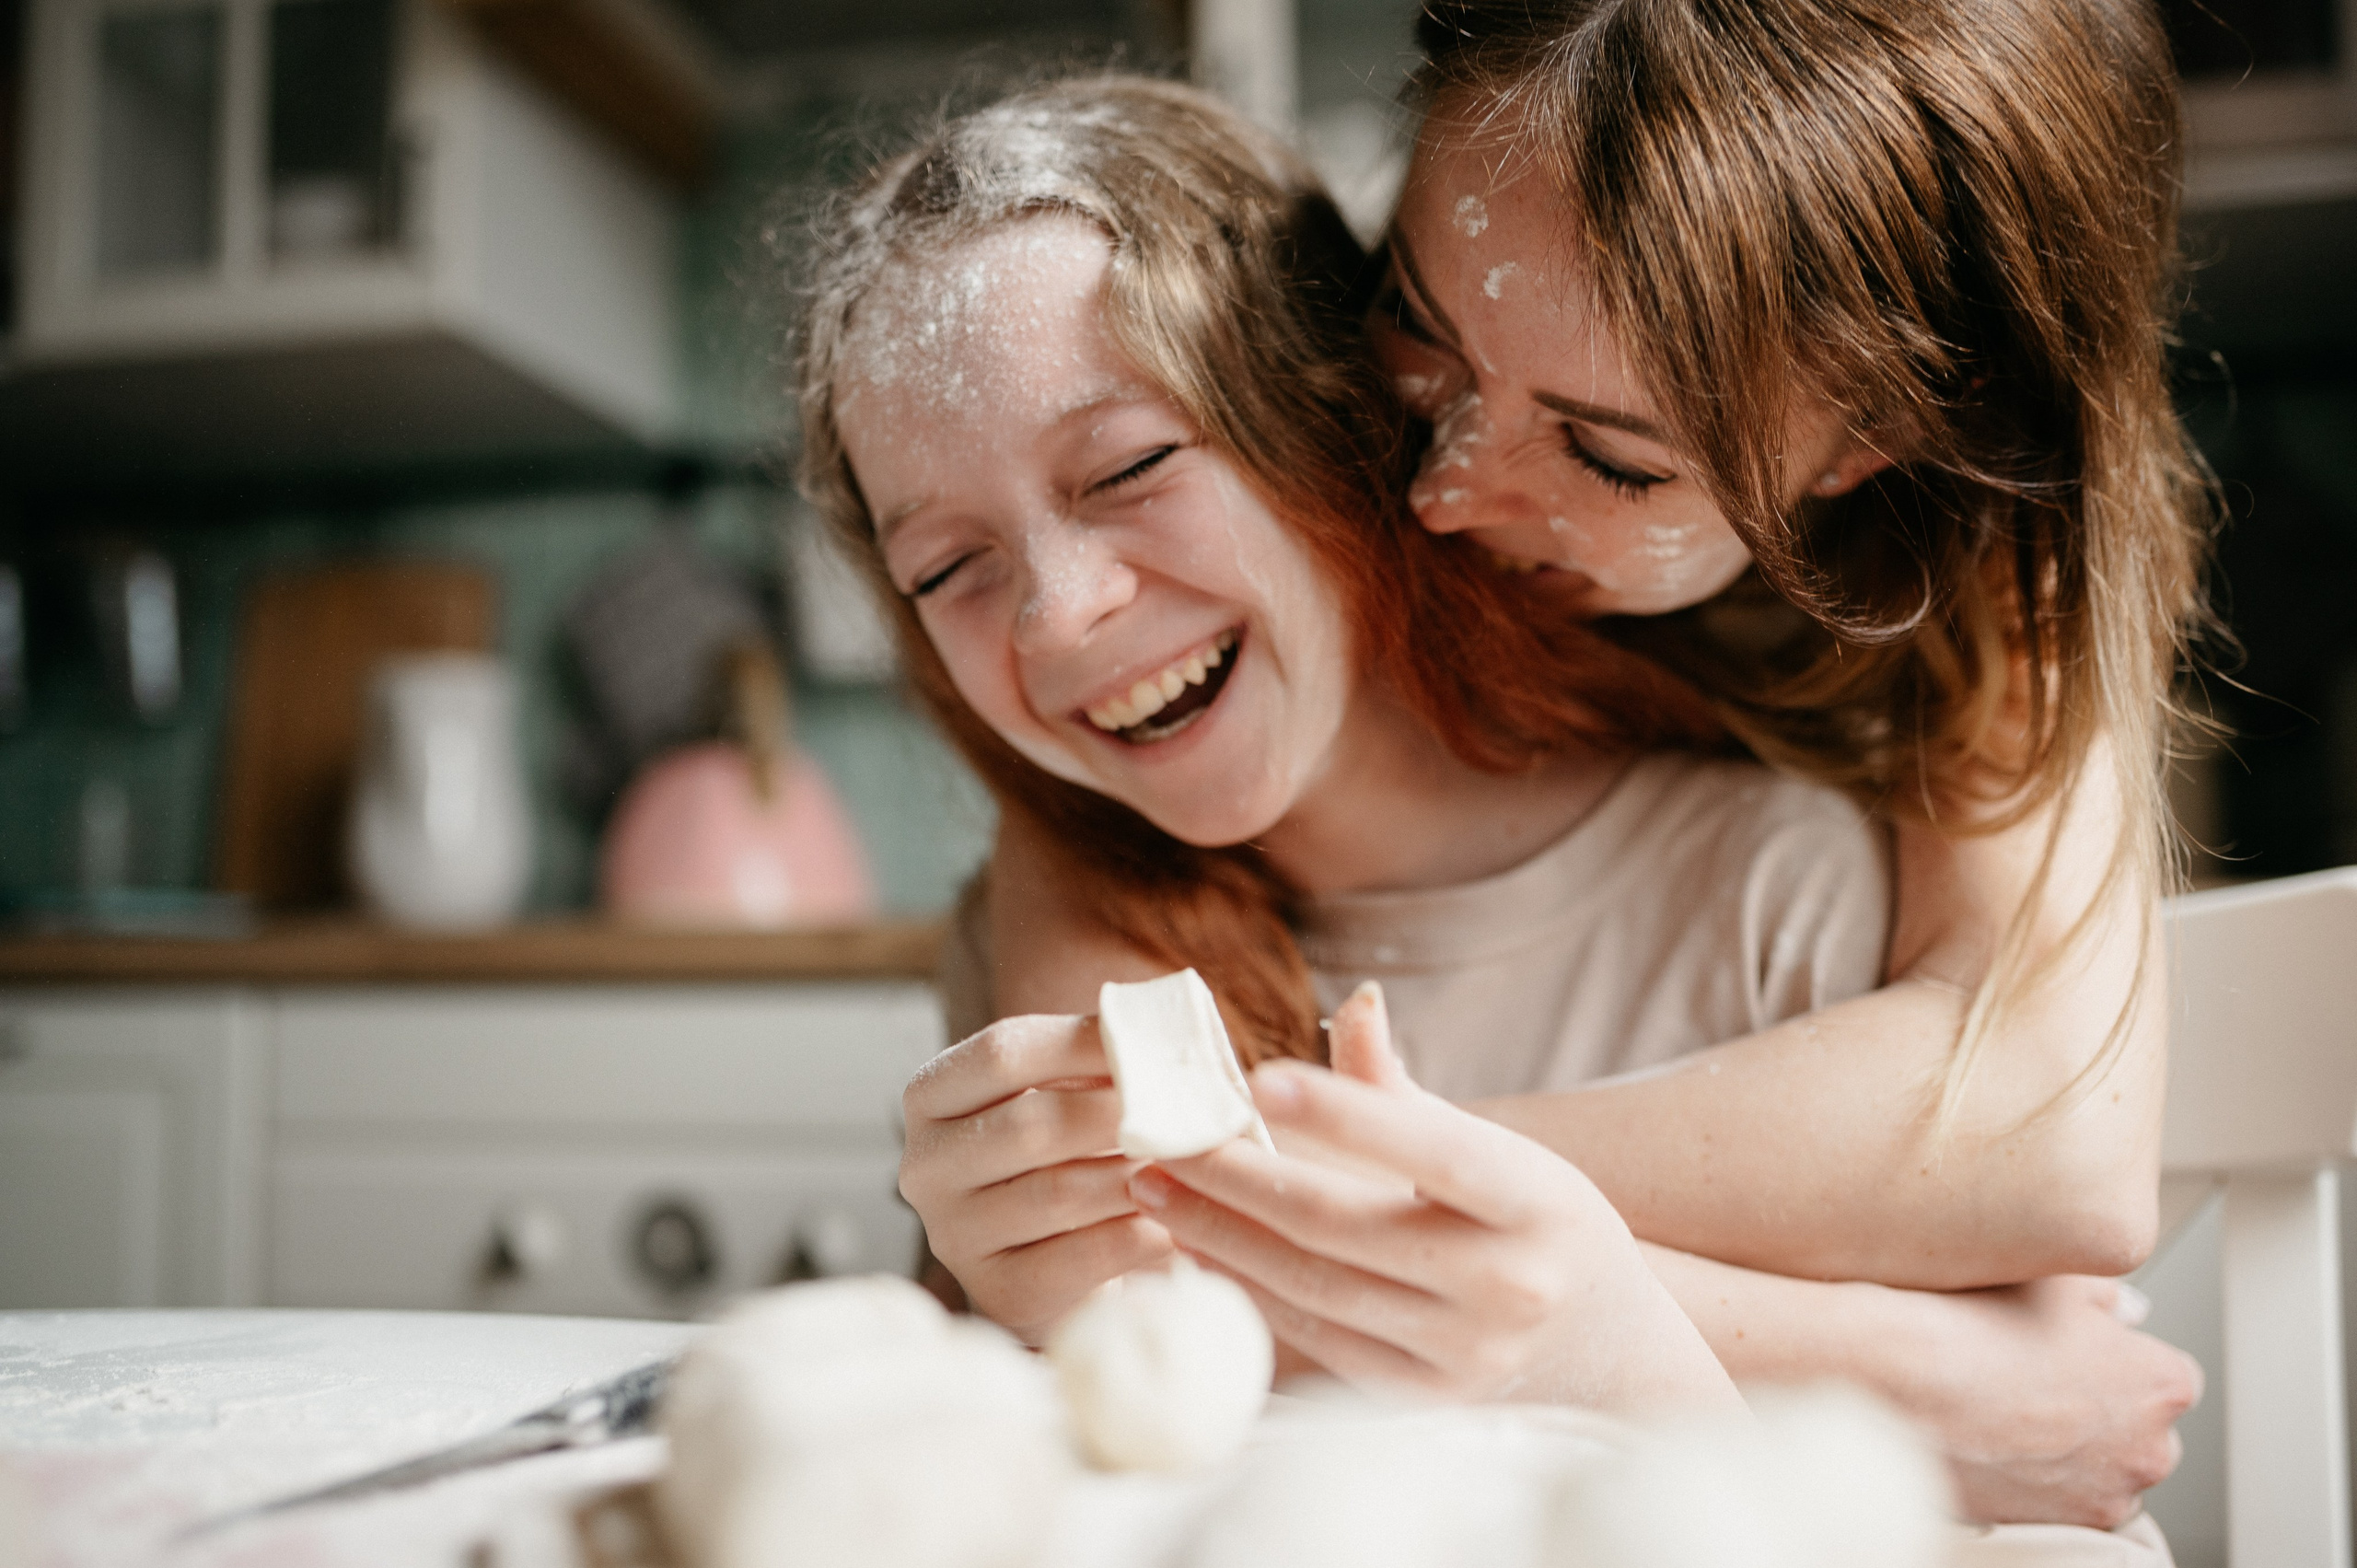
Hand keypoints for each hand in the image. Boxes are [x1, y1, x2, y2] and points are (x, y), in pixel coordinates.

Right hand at [899, 1015, 1172, 1343]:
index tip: (1154, 1042)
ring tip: (1191, 1162)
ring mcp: (954, 1235)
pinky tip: (1177, 1223)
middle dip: (1119, 1115)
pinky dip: (1139, 1234)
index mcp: (931, 1095)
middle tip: (1185, 1111)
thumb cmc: (1071, 1153)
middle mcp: (924, 1165)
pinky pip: (1081, 1257)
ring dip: (1136, 1175)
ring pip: (1058, 1192)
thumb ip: (1099, 1058)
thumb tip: (1165, 1030)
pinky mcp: (998, 1292)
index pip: (1004, 1051)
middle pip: (1031, 1125)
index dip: (1085, 1041)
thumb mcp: (1066, 1093)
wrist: (1059, 1263)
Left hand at [1134, 985, 1738, 1414]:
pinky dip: (1248, 1291)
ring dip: (1220, 1236)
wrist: (1599, 1345)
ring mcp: (1466, 1352)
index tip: (1257, 1077)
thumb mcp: (1496, 1149)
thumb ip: (1403, 1088)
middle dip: (1235, 1179)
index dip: (1344, 1114)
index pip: (1429, 1148)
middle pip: (1341, 1224)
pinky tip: (1198, 1250)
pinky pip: (1316, 1338)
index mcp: (1533, 1201)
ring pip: (1314, 1286)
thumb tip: (1354, 1002)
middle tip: (1161, 1141)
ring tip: (1156, 1191)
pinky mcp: (1425, 1399)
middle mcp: (1508, 1283)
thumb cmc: (1529, 1218)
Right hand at [1898, 1275, 2200, 1526]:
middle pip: (2141, 1430)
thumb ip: (2107, 1295)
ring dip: (2073, 1451)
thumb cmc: (1978, 1325)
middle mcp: (2152, 1449)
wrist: (1901, 1384)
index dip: (2117, 1358)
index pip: (2166, 1375)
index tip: (2076, 1349)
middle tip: (2039, 1379)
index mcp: (2164, 1383)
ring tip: (2009, 1411)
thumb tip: (2125, 1310)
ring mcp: (2107, 1495)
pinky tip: (1996, 1442)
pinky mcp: (2061, 1526)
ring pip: (2103, 1471)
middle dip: (2103, 1411)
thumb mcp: (2052, 1279)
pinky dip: (2040, 1481)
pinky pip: (2065, 1501)